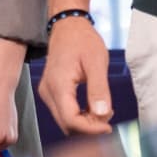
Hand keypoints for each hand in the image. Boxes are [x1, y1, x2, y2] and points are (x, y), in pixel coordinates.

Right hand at [38, 17, 112, 134]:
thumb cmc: (82, 40)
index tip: (109, 127)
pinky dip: (79, 116)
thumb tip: (103, 114)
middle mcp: (48, 92)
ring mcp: (47, 92)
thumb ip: (99, 89)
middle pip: (67, 124)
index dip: (91, 129)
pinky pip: (64, 112)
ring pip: (65, 121)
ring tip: (103, 109)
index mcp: (58, 85)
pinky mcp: (51, 92)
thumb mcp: (96, 62)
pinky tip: (93, 107)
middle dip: (89, 128)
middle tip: (108, 118)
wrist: (68, 27)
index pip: (71, 120)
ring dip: (85, 123)